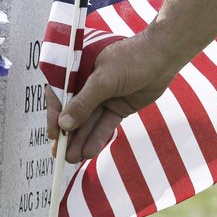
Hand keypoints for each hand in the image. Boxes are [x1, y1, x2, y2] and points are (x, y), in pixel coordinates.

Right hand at [47, 31, 179, 162]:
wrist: (162, 58)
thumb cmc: (131, 60)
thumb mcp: (104, 80)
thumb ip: (84, 102)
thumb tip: (64, 124)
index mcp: (77, 71)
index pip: (59, 96)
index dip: (54, 116)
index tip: (53, 135)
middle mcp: (87, 86)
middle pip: (73, 113)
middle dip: (67, 135)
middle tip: (59, 155)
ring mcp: (103, 98)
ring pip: (88, 123)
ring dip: (80, 140)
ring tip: (72, 159)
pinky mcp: (117, 108)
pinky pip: (104, 125)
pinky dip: (97, 138)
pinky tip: (89, 152)